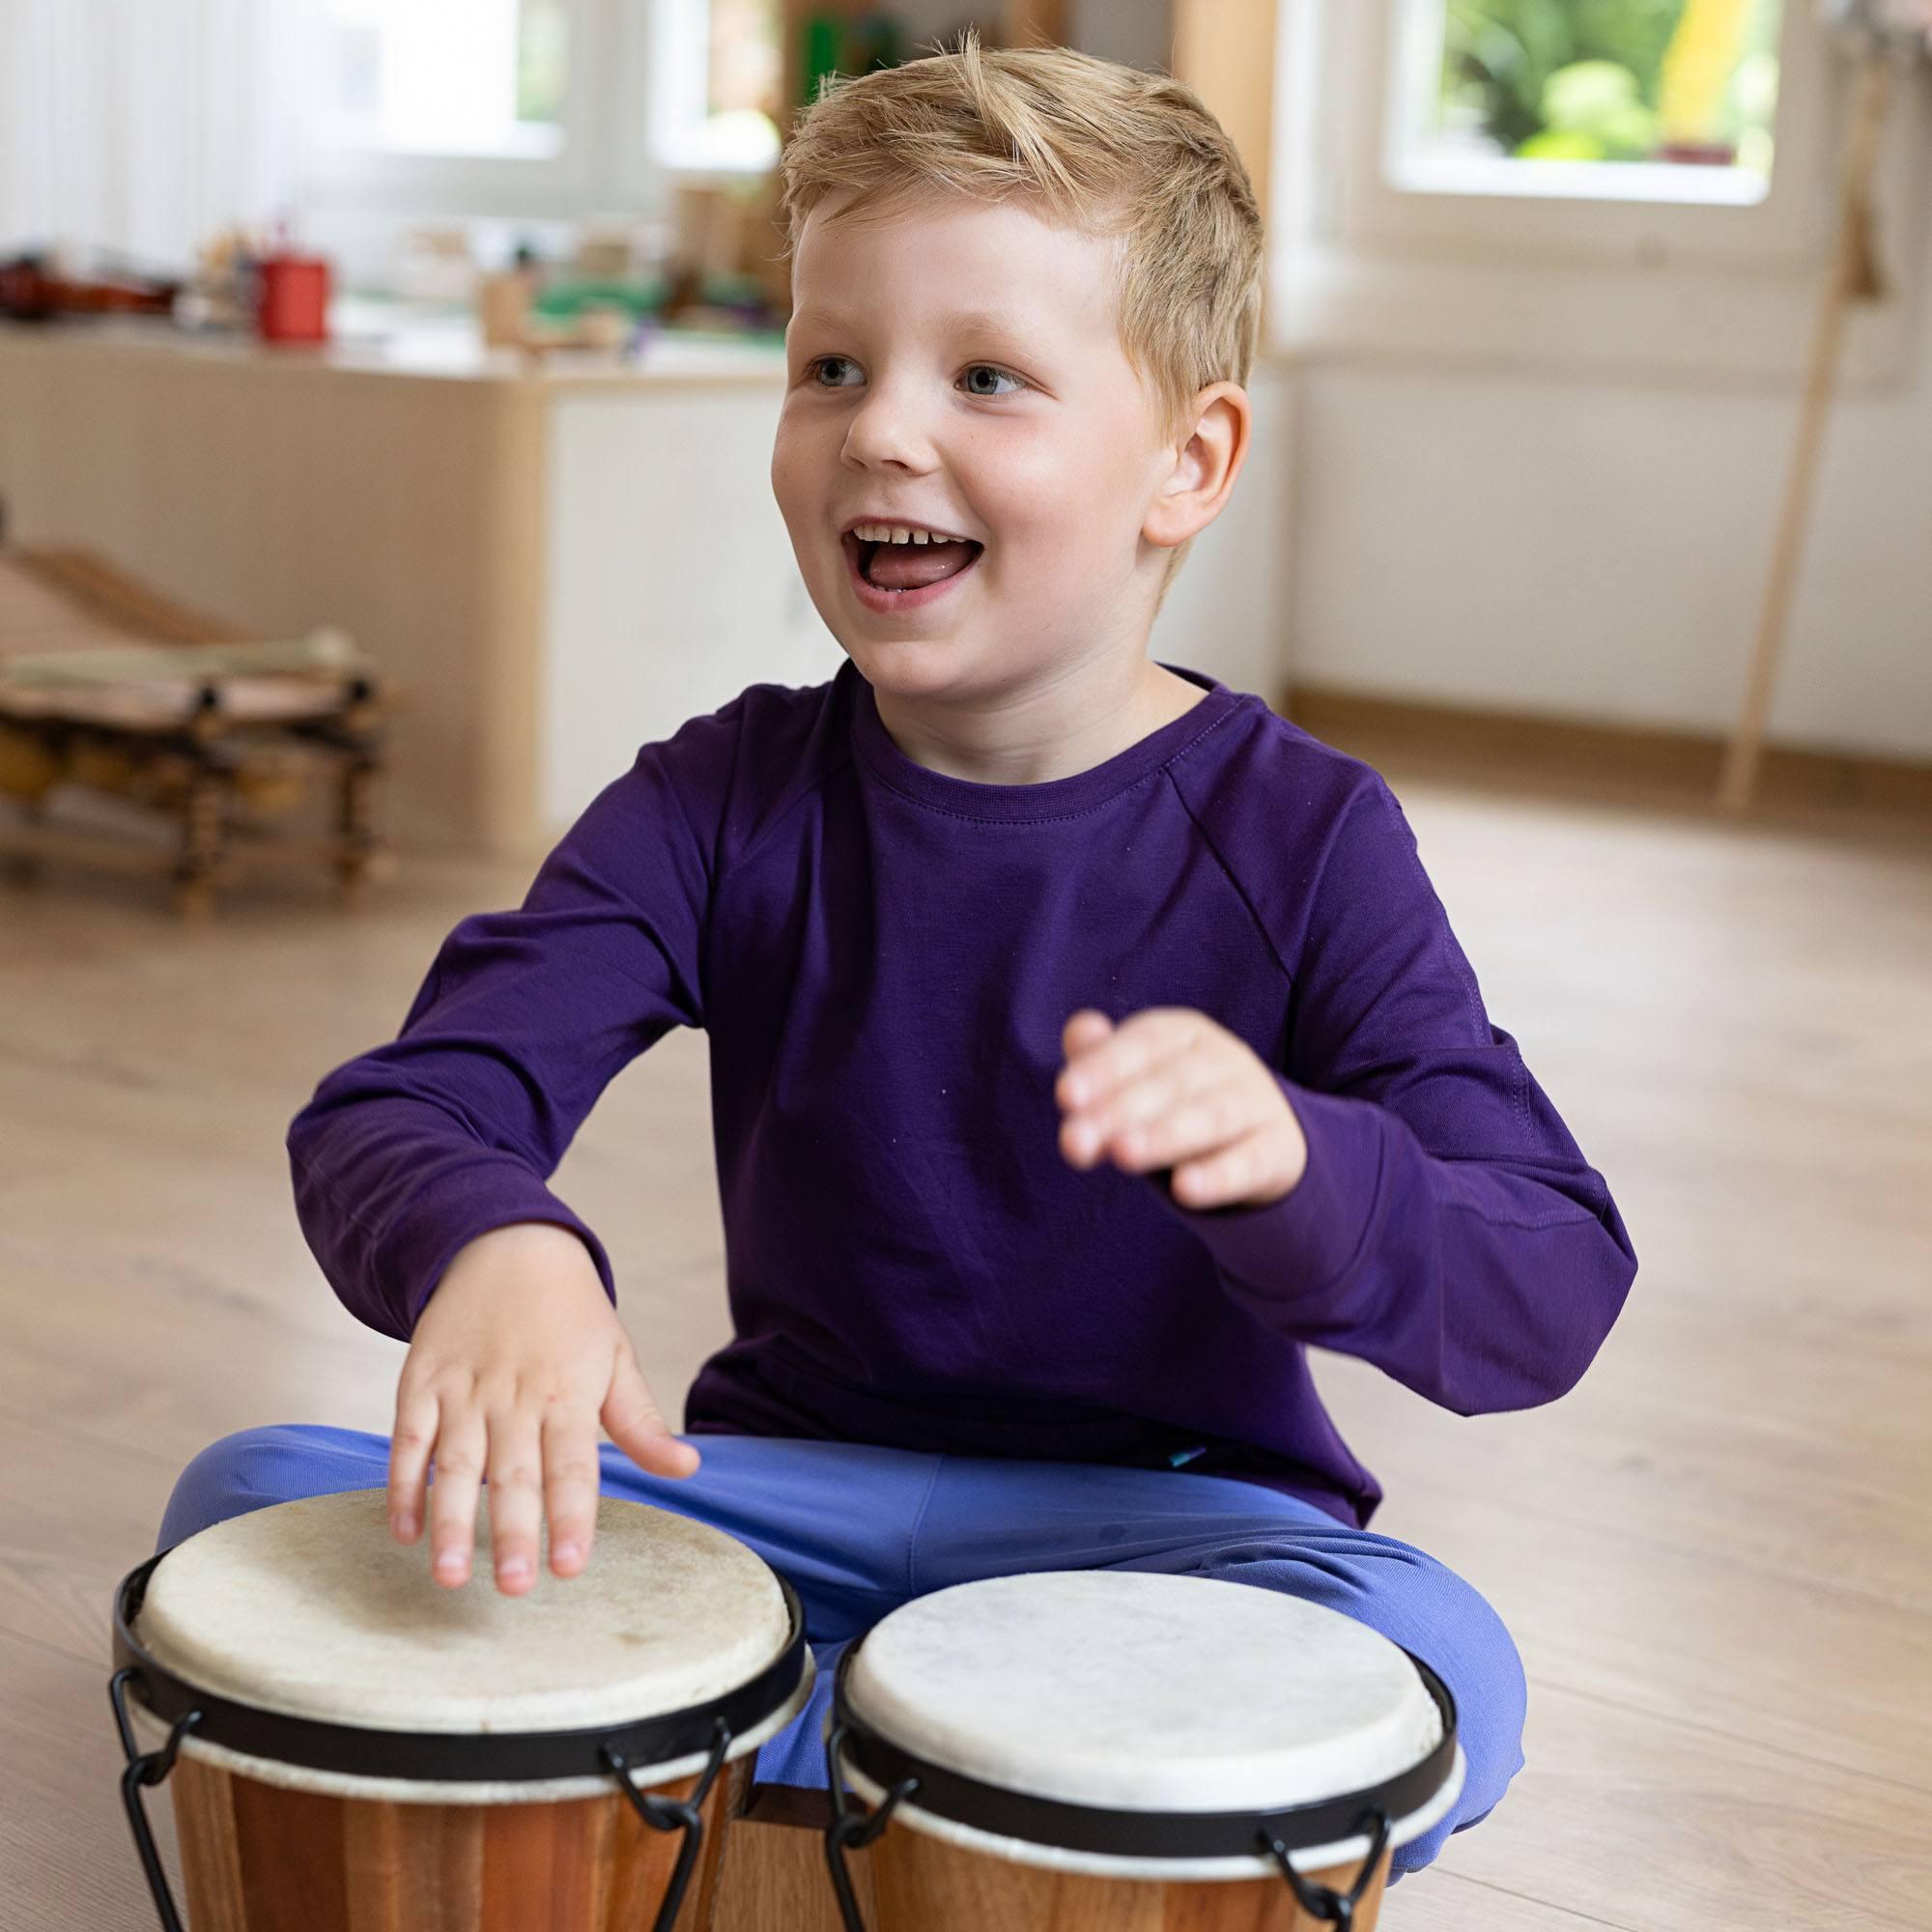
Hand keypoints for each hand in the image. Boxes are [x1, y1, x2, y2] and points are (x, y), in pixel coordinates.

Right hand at [388, 1222, 698, 1595]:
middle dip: (514, 1533)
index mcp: (568, 1395)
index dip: (571, 1519)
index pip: (573, 1468)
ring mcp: (464, 1390)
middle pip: (514, 1474)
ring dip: (451, 1522)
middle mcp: (515, 1397)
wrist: (507, 1245)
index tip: (569, 1569)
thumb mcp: (617, 1359)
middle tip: (515, 1587)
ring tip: (450, 1575)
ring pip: (456, 1464)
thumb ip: (643, 1423)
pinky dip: (403, 1485)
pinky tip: (404, 1531)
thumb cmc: (571, 1315)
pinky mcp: (421, 1382)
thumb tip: (688, 1468)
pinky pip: (409, 1439)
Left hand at [1056, 1008, 1307, 1209]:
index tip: (1065, 1097)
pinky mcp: (1278, 1149)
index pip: (1142, 1044)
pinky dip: (1218, 1175)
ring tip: (1123, 1155)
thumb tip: (1079, 1030)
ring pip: (1212, 1117)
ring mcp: (1256, 1102)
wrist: (1259, 1143)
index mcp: (1183, 1033)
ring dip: (1165, 1135)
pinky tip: (1185, 1190)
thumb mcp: (1135, 1080)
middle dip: (1120, 1111)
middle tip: (1075, 1142)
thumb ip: (1099, 1061)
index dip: (1102, 1068)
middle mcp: (1224, 1059)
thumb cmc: (1175, 1105)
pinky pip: (1248, 1162)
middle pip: (1171, 1083)